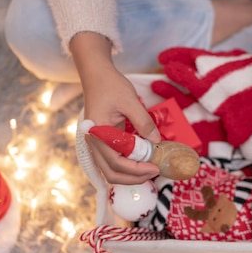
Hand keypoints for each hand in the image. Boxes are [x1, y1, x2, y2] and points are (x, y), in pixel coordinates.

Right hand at [70, 32, 160, 184]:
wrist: (97, 75)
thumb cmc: (111, 85)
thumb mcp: (130, 101)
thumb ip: (143, 122)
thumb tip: (157, 141)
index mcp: (98, 134)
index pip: (116, 162)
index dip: (137, 169)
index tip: (155, 167)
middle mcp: (94, 143)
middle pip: (111, 173)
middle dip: (134, 177)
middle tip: (154, 171)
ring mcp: (97, 144)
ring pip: (111, 170)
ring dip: (131, 173)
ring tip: (150, 168)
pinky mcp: (103, 141)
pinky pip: (113, 161)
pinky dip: (127, 165)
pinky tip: (142, 160)